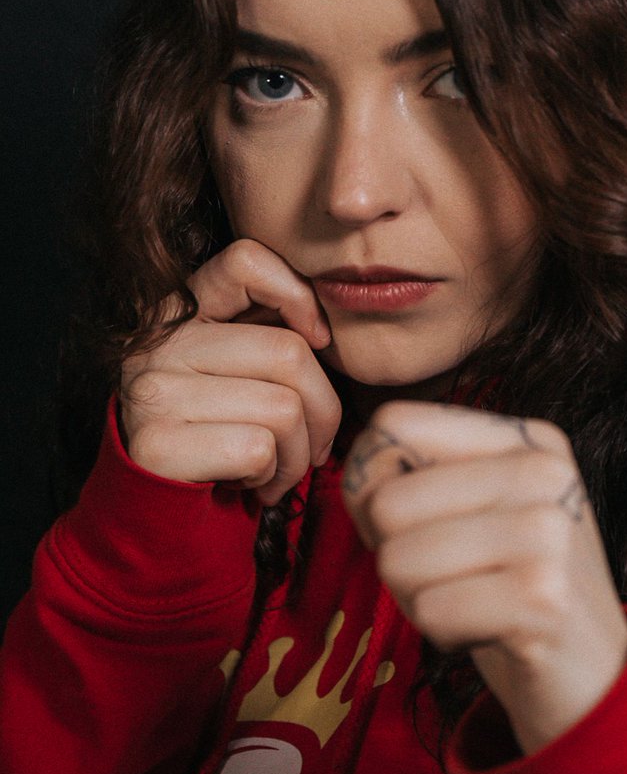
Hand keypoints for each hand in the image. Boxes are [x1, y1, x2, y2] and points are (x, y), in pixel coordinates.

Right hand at [121, 239, 340, 504]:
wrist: (160, 513)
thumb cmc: (222, 435)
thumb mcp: (241, 369)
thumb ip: (271, 329)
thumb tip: (326, 327)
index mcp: (179, 310)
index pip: (246, 259)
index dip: (297, 295)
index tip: (316, 340)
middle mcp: (157, 342)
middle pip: (289, 352)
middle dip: (323, 411)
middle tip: (312, 444)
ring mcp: (152, 390)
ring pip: (284, 408)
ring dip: (300, 455)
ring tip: (279, 469)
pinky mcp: (156, 443)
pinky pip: (258, 448)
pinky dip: (272, 476)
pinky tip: (251, 483)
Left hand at [342, 402, 626, 753]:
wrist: (591, 671)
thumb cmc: (508, 582)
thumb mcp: (474, 506)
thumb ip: (411, 473)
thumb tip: (358, 476)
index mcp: (525, 437)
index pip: (394, 424)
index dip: (372, 482)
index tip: (410, 522)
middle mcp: (543, 470)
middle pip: (388, 501)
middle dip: (394, 554)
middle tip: (449, 576)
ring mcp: (549, 532)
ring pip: (398, 558)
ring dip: (415, 597)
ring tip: (468, 601)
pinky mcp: (543, 599)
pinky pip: (430, 610)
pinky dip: (441, 631)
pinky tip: (486, 630)